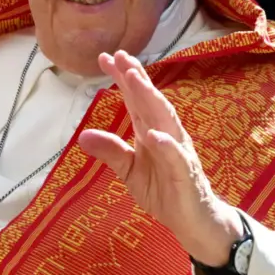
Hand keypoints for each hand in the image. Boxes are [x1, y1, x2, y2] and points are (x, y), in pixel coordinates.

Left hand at [78, 51, 241, 267]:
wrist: (192, 218)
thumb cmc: (164, 189)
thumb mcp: (129, 170)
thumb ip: (111, 151)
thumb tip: (82, 135)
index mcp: (151, 130)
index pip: (136, 100)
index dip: (123, 78)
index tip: (106, 57)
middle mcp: (166, 134)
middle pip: (151, 101)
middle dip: (137, 78)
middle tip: (122, 56)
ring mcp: (178, 151)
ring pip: (164, 120)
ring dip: (150, 99)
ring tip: (135, 80)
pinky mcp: (185, 173)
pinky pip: (176, 157)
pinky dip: (165, 145)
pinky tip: (153, 135)